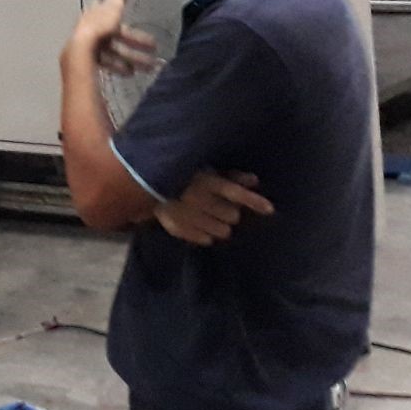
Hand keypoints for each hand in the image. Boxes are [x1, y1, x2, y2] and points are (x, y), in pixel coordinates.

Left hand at [63, 0, 157, 73]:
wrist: (83, 50)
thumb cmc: (99, 26)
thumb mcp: (112, 6)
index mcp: (94, 15)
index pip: (109, 13)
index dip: (122, 17)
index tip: (137, 21)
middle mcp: (91, 30)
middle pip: (116, 36)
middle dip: (137, 42)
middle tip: (155, 48)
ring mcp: (90, 47)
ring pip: (115, 52)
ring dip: (133, 58)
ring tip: (149, 66)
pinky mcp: (91, 62)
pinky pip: (109, 64)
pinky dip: (121, 68)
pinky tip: (131, 73)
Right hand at [152, 170, 273, 244]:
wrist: (140, 184)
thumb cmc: (178, 174)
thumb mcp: (204, 170)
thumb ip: (230, 176)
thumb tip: (254, 180)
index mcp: (205, 182)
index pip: (235, 193)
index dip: (253, 201)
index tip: (270, 209)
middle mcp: (199, 200)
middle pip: (233, 215)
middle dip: (230, 212)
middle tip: (221, 208)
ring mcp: (188, 216)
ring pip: (222, 231)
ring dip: (220, 225)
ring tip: (211, 218)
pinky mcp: (178, 229)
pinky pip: (205, 239)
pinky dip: (205, 234)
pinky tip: (200, 226)